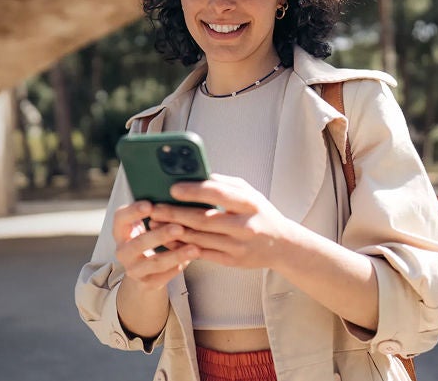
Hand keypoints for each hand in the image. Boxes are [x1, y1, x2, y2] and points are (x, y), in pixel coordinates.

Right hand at [111, 199, 200, 291]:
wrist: (144, 272)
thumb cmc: (150, 239)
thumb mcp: (147, 225)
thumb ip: (156, 212)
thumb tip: (181, 191)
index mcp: (121, 232)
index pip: (120, 219)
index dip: (133, 212)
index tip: (150, 204)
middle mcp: (122, 251)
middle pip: (138, 243)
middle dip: (159, 235)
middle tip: (179, 227)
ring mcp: (133, 269)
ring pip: (154, 263)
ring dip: (175, 255)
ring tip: (194, 248)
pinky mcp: (146, 283)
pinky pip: (163, 277)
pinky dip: (178, 268)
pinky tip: (191, 260)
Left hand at [150, 174, 298, 269]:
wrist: (282, 245)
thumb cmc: (260, 213)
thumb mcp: (249, 193)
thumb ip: (224, 184)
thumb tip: (196, 176)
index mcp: (249, 204)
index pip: (218, 195)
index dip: (193, 191)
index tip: (172, 188)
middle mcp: (245, 226)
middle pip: (203, 219)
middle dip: (175, 213)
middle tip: (154, 208)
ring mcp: (239, 246)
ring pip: (199, 239)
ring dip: (174, 231)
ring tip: (155, 223)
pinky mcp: (233, 261)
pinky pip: (202, 254)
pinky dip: (182, 247)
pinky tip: (168, 240)